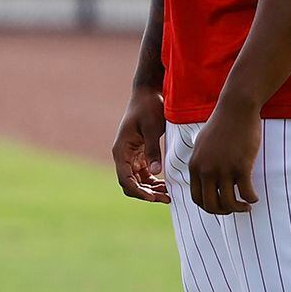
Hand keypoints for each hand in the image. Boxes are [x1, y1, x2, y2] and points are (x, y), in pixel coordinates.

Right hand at [112, 86, 168, 203]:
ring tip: (169, 194)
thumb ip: (153, 150)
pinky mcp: (139, 153)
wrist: (148, 93)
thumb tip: (155, 172)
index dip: (139, 191)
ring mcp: (130, 155)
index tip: (154, 198)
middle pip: (130, 183)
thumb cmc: (149, 107)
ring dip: (150, 189)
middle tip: (167, 198)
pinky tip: (166, 184)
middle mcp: (123, 155)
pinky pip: (143, 173)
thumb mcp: (152, 127)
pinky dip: (153, 181)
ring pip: (136, 180)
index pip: (125, 179)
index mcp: (121, 150)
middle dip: (146, 194)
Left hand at [186, 101, 262, 214]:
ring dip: (239, 209)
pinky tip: (255, 197)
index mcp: (194, 166)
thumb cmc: (221, 125)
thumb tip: (205, 177)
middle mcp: (206, 171)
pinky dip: (251, 199)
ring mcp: (223, 169)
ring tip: (247, 206)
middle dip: (223, 212)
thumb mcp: (201, 145)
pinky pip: (246, 192)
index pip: (196, 198)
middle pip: (211, 205)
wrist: (235, 109)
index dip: (209, 207)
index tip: (221, 205)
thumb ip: (200, 162)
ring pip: (229, 203)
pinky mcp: (241, 166)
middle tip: (235, 209)